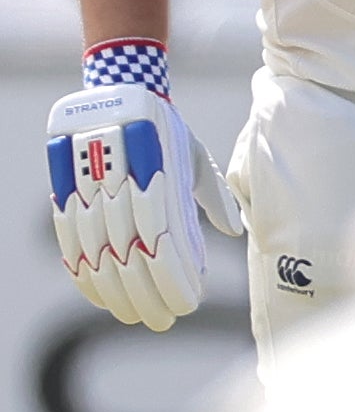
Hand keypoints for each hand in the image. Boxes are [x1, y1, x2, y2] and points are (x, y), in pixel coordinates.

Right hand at [44, 78, 211, 330]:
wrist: (118, 89)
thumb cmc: (165, 128)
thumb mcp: (193, 156)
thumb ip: (209, 196)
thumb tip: (233, 232)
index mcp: (156, 177)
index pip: (162, 241)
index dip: (170, 278)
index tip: (185, 306)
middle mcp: (119, 185)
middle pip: (128, 254)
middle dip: (145, 294)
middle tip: (163, 322)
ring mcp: (88, 188)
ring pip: (96, 252)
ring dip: (115, 291)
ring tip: (133, 316)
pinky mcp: (65, 189)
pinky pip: (69, 238)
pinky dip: (81, 269)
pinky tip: (97, 293)